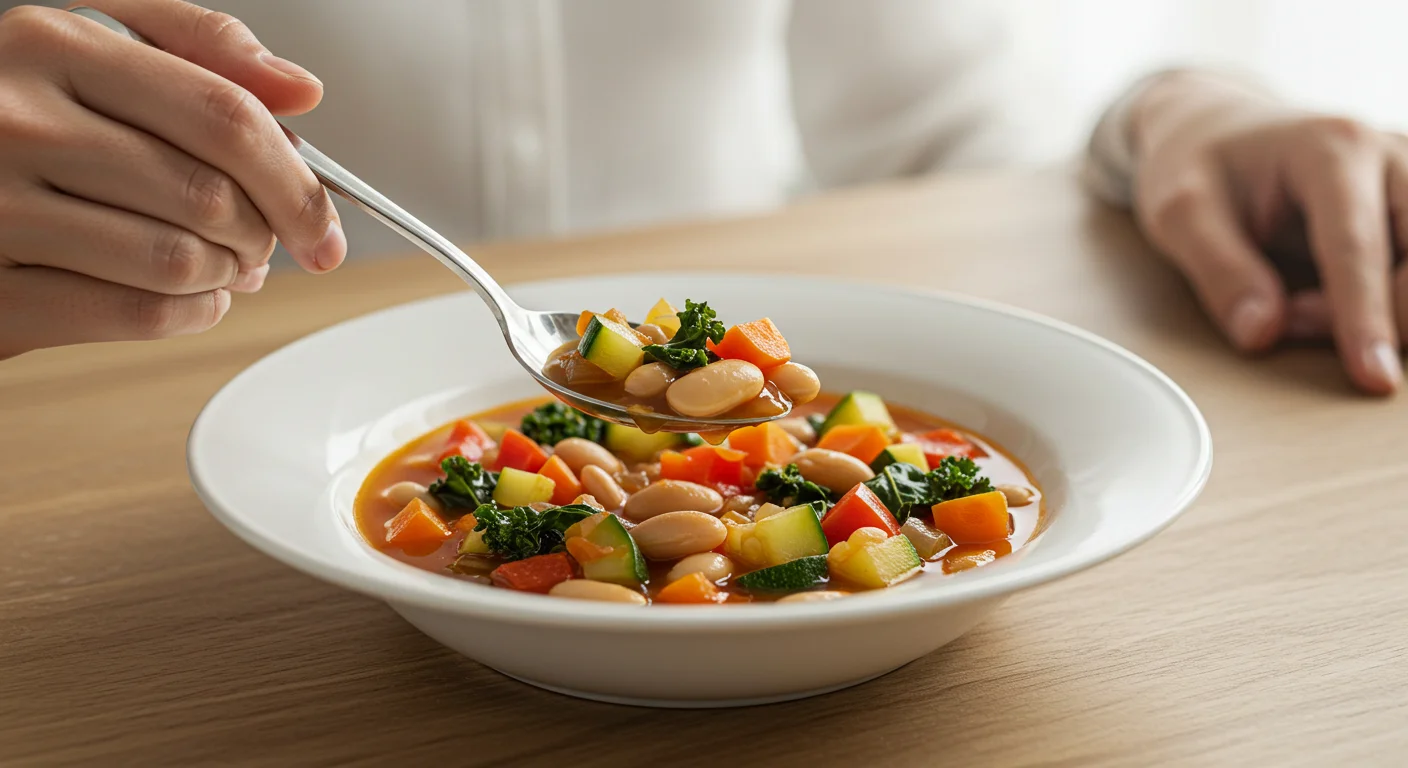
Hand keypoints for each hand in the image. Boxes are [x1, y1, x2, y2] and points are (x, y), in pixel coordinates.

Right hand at [0, 1, 344, 358]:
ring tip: (226, 266)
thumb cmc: (6, 109)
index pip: (224, 118)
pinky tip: (192, 299)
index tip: (325, 225)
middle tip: (266, 242)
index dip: (296, 182)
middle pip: (211, 196)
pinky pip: (139, 312)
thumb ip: (195, 47)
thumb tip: (299, 91)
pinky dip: (193, 315)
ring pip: (182, 260)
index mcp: (49, 45)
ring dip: (228, 276)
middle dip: (264, 234)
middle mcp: (15, 120)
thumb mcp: (86, 42)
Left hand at [1132, 71, 1405, 393]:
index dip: (1365, 317)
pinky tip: (1331, 304)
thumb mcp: (1179, 213)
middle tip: (1289, 319)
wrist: (1218, 129)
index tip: (1373, 377)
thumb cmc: (1198, 165)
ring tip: (1301, 308)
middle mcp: (1391, 157)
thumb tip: (1260, 333)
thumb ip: (1218, 271)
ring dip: (1386, 313)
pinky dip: (1388, 305)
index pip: (1358, 245)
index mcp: (1333, 149)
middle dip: (1374, 316)